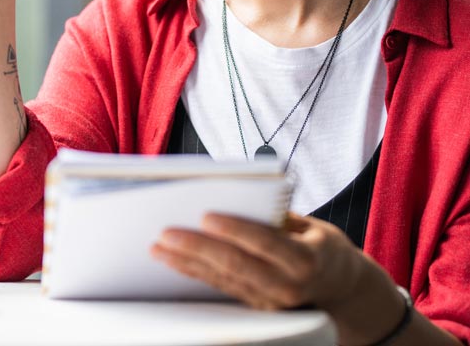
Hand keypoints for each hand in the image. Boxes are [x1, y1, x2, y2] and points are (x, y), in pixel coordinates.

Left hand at [150, 212, 408, 342]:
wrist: (343, 291)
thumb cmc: (321, 245)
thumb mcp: (311, 225)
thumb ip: (276, 215)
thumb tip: (239, 194)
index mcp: (306, 259)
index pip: (265, 242)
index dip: (235, 229)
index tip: (206, 215)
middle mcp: (288, 287)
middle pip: (236, 266)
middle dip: (198, 248)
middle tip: (167, 232)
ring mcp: (271, 303)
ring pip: (223, 281)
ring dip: (187, 263)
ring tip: (159, 247)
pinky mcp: (256, 308)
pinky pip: (221, 289)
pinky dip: (194, 274)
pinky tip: (173, 262)